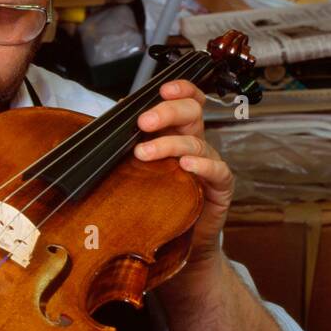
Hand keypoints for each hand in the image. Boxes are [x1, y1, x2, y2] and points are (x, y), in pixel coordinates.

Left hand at [133, 78, 233, 266]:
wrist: (181, 243)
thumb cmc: (161, 201)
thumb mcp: (142, 169)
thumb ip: (133, 144)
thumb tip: (110, 119)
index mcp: (179, 133)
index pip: (187, 101)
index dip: (180, 90)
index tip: (162, 88)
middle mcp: (196, 143)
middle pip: (192, 113)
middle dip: (168, 112)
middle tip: (144, 121)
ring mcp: (210, 164)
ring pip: (196, 142)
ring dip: (169, 144)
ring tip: (145, 152)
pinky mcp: (220, 187)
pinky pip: (217, 170)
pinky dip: (201, 165)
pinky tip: (186, 165)